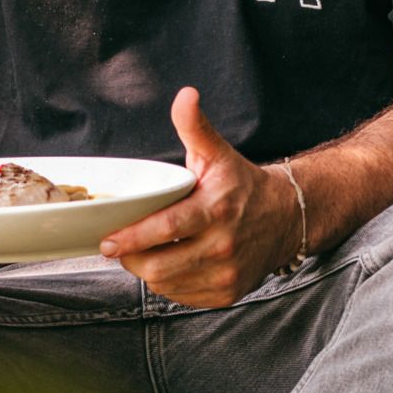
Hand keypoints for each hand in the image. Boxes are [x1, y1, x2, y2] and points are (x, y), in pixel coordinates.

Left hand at [99, 87, 302, 307]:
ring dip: (147, 272)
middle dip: (132, 259)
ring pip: (167, 285)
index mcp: (216, 210)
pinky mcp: (227, 294)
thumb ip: (195, 126)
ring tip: (144, 253)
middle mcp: (223, 246)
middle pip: (160, 266)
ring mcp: (226, 274)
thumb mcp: (217, 154)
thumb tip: (185, 95)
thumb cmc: (242, 185)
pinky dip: (169, 284)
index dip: (132, 238)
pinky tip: (170, 264)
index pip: (166, 229)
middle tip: (120, 246)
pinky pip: (182, 296)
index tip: (107, 241)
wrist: (285, 218)